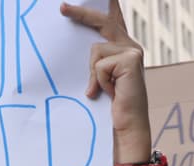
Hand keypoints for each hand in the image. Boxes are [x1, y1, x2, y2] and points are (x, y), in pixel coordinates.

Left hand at [61, 1, 151, 163]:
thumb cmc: (112, 104)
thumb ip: (96, 60)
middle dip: (81, 13)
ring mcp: (132, 51)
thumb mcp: (101, 77)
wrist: (128, 126)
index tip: (88, 0)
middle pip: (102, 21)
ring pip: (95, 49)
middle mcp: (130, 45)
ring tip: (103, 90)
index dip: (106, 5)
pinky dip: (99, 81)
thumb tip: (83, 46)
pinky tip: (111, 92)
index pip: (112, 19)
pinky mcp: (130, 59)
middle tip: (61, 8)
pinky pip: (99, 65)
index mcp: (124, 47)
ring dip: (93, 73)